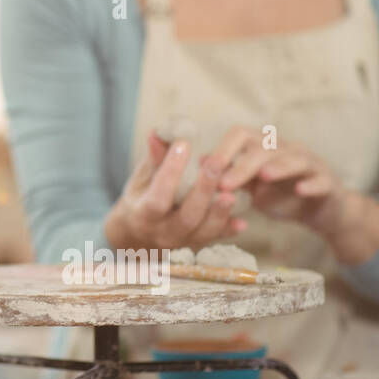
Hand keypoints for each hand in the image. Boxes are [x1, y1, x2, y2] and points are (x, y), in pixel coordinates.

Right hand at [105, 130, 246, 251]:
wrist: (137, 236)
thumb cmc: (139, 200)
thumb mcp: (140, 181)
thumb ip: (153, 160)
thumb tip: (159, 133)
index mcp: (143, 214)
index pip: (157, 195)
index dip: (170, 171)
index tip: (183, 145)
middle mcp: (162, 232)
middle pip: (186, 216)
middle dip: (202, 191)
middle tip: (216, 164)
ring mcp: (181, 242)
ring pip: (203, 231)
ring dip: (219, 213)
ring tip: (232, 194)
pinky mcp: (196, 245)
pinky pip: (214, 240)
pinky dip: (228, 230)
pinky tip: (242, 221)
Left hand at [206, 125, 347, 236]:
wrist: (321, 212)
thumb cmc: (282, 195)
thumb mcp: (252, 186)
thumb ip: (230, 174)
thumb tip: (201, 162)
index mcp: (266, 148)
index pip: (242, 135)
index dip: (224, 149)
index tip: (207, 169)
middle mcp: (288, 150)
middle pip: (265, 148)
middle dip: (242, 165)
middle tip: (225, 184)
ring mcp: (311, 165)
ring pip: (295, 159)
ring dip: (278, 167)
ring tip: (262, 176)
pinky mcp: (329, 184)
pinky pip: (322, 181)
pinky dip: (311, 184)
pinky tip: (301, 190)